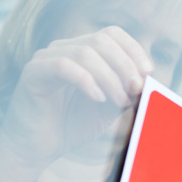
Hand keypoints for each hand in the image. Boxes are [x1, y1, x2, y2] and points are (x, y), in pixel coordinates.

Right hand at [0, 26, 152, 164]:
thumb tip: (148, 79)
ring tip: (120, 101)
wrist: (38, 148)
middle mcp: (64, 48)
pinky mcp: (33, 72)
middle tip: (137, 89)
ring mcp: (46, 58)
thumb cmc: (73, 126)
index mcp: (83, 51)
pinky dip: (86, 81)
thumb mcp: (110, 108)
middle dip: (125, 65)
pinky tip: (98, 99)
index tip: (148, 72)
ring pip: (85, 53)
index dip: (133, 49)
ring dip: (110, 77)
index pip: (112, 33)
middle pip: (101, 40)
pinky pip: (62, 66)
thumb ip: (127, 92)